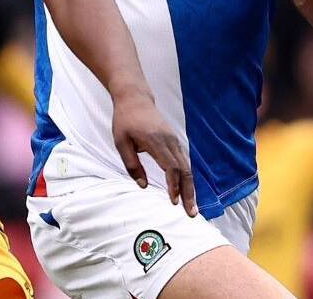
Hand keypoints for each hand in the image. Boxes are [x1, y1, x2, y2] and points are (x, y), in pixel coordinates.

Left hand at [111, 89, 197, 216]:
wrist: (135, 98)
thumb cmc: (125, 120)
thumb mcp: (121, 142)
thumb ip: (132, 164)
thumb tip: (143, 186)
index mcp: (156, 141)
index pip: (170, 167)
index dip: (173, 185)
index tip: (173, 201)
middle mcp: (170, 141)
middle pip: (185, 170)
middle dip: (189, 193)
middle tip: (192, 213)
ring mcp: (174, 140)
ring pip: (187, 167)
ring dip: (190, 188)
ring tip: (191, 207)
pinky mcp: (175, 141)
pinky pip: (184, 162)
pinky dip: (187, 178)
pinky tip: (188, 191)